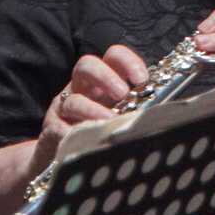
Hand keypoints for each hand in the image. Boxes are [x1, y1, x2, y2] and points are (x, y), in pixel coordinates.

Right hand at [32, 44, 148, 174]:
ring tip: (109, 121)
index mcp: (102, 81)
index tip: (142, 80)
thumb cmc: (97, 131)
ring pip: (73, 99)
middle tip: (123, 94)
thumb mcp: (118, 115)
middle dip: (106, 76)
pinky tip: (87, 142)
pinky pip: (59, 128)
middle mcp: (80, 88)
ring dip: (93, 110)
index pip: (113, 57)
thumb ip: (134, 108)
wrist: (62, 157)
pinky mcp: (52, 129)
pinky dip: (74, 134)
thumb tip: (162, 111)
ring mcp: (63, 107)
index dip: (128, 62)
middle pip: (86, 65)